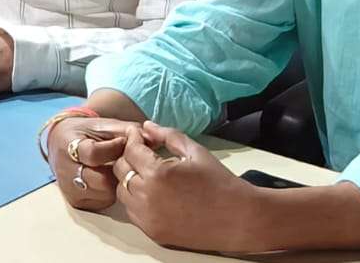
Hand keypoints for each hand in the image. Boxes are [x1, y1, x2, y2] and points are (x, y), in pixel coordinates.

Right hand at [47, 115, 141, 211]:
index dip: (114, 149)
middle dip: (118, 170)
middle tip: (124, 161)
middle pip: (101, 179)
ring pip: (104, 193)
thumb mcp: (104, 125)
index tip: (123, 141)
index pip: (94, 154)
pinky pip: (102, 201)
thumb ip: (127, 131)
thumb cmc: (87, 132)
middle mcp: (65, 169)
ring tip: (118, 170)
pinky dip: (111, 192)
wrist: (60, 142)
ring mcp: (69, 188)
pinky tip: (110, 180)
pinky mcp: (76, 201)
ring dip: (117, 182)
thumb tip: (154, 140)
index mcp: (68, 145)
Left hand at [111, 122, 261, 253]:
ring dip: (130, 179)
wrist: (238, 218)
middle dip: (129, 158)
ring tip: (148, 173)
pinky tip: (153, 193)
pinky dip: (136, 200)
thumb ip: (168, 135)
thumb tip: (146, 126)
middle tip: (143, 153)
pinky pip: (132, 212)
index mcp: (158, 173)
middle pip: (121, 170)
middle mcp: (148, 197)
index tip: (137, 134)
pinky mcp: (153, 231)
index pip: (130, 150)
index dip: (133, 139)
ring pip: (123, 192)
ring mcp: (148, 217)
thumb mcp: (195, 151)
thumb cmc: (220, 182)